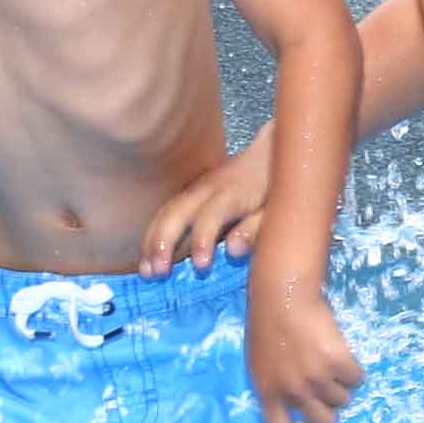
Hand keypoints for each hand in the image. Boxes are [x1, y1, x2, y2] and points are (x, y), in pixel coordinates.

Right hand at [143, 133, 274, 274]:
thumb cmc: (278, 183)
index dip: (203, 240)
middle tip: (156, 273)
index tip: (200, 266)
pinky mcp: (192, 193)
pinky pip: (167, 212)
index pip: (212, 215)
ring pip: (167, 212)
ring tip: (145, 270)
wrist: (272, 149)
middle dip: (163, 241)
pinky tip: (148, 255)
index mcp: (234, 193)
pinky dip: (154, 233)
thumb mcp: (278, 206)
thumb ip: (256, 228)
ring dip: (152, 240)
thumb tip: (232, 250)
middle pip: (177, 212)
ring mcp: (197, 189)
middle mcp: (209, 189)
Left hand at [246, 287, 364, 422]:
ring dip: (342, 385)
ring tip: (333, 363)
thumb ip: (275, 385)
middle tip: (329, 392)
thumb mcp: (260, 362)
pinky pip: (357, 379)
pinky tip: (343, 354)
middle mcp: (293, 391)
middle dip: (329, 410)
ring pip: (343, 400)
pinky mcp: (338, 363)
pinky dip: (354, 370)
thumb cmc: (268, 323)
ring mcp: (317, 379)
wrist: (284, 295)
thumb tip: (295, 403)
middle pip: (323, 421)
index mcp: (268, 392)